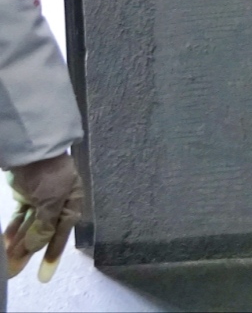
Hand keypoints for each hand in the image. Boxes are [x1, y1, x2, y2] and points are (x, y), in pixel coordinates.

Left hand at [6, 152, 81, 281]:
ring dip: (18, 244)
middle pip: (42, 233)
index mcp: (72, 204)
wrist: (33, 148)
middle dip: (28, 252)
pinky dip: (12, 230)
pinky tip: (6, 243)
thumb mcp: (52, 200)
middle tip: (14, 271)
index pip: (60, 235)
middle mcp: (58, 204)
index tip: (43, 276)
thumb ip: (45, 225)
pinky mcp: (25, 197)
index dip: (51, 256)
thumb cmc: (50, 173)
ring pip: (28, 227)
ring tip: (7, 262)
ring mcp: (40, 201)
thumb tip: (36, 246)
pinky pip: (19, 218)